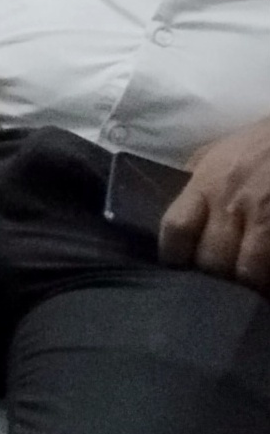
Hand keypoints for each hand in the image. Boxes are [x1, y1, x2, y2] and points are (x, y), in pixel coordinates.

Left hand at [163, 118, 269, 288]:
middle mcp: (232, 204)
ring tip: (250, 290)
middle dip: (214, 277)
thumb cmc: (260, 143)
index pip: (176, 230)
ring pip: (249, 274)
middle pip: (211, 261)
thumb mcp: (217, 153)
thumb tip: (174, 212)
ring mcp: (267, 220)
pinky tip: (269, 285)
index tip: (179, 266)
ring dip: (249, 287)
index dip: (174, 256)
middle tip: (220, 282)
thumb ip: (193, 181)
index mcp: (206, 184)